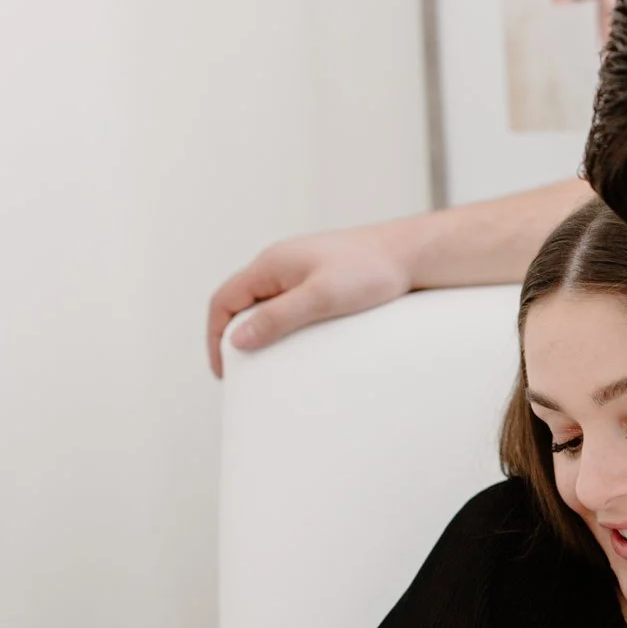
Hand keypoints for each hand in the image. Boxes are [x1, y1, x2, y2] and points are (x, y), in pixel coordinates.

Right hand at [206, 222, 416, 375]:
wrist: (410, 255)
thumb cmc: (370, 271)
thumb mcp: (320, 297)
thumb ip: (278, 317)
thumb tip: (237, 340)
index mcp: (270, 265)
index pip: (224, 302)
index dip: (216, 337)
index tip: (225, 371)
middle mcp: (279, 265)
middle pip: (240, 304)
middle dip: (235, 337)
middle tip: (244, 372)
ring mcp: (299, 271)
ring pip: (264, 305)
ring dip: (260, 332)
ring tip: (267, 363)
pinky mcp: (319, 278)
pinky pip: (288, 304)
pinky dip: (283, 325)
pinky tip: (297, 344)